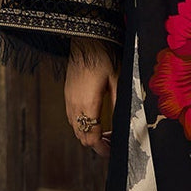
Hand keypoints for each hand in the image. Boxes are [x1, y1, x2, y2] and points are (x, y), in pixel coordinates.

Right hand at [65, 38, 118, 155]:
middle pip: (81, 136)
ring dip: (89, 134)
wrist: (86, 38)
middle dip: (96, 144)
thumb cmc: (104, 56)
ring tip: (106, 133)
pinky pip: (72, 117)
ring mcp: (68, 99)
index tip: (112, 151)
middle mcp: (74, 105)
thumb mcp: (118, 81)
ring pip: (75, 128)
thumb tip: (122, 125)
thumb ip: (118, 104)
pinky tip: (96, 119)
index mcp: (87, 104)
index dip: (102, 149)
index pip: (90, 137)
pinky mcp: (68, 94)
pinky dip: (83, 124)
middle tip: (112, 143)